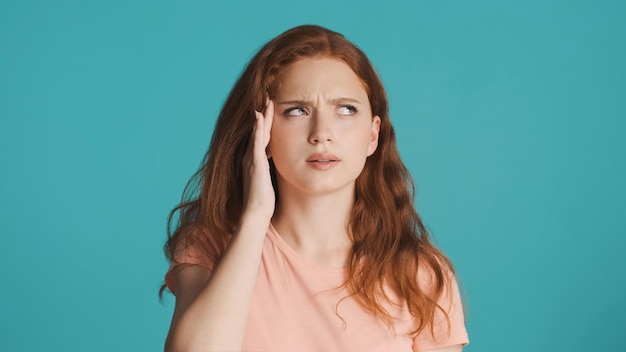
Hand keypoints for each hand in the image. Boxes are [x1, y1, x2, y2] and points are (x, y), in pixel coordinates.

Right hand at [241, 99, 274, 221]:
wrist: (255, 213)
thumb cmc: (263, 201)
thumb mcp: (268, 182)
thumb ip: (269, 172)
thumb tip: (277, 166)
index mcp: (253, 162)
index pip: (260, 138)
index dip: (264, 124)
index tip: (269, 111)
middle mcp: (249, 157)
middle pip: (258, 131)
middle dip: (263, 116)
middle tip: (267, 99)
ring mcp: (251, 159)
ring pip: (257, 132)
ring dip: (262, 116)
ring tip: (266, 101)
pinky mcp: (254, 162)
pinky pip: (256, 141)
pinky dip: (258, 127)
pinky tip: (260, 116)